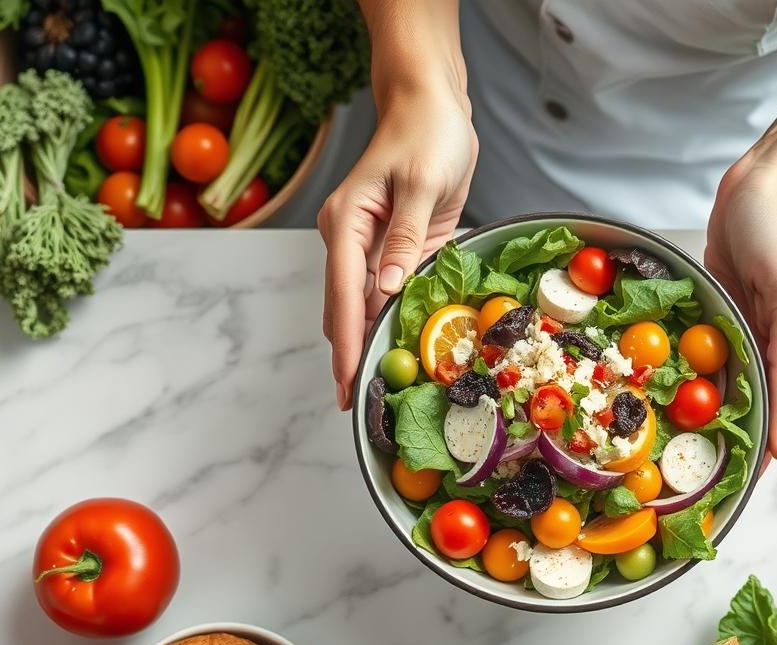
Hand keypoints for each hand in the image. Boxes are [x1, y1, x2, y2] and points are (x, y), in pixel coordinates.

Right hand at [318, 89, 476, 408]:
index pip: (343, 294)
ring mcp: (367, 246)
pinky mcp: (391, 248)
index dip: (345, 342)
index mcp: (346, 223)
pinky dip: (392, 321)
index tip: (347, 383)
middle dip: (350, 355)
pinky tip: (402, 350)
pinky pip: (387, 293)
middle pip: (343, 309)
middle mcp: (348, 239)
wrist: (433, 106)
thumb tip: (386, 288)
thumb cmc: (428, 134)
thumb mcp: (424, 185)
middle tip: (360, 406)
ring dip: (370, 343)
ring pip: (362, 306)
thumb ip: (406, 238)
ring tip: (379, 390)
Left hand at [705, 148, 776, 460]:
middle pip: (751, 388)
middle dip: (733, 424)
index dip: (766, 435)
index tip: (750, 476)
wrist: (767, 174)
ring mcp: (744, 314)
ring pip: (726, 366)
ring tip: (684, 433)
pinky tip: (671, 379)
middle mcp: (769, 331)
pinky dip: (692, 359)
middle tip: (707, 462)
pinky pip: (707, 337)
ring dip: (708, 395)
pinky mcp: (722, 297)